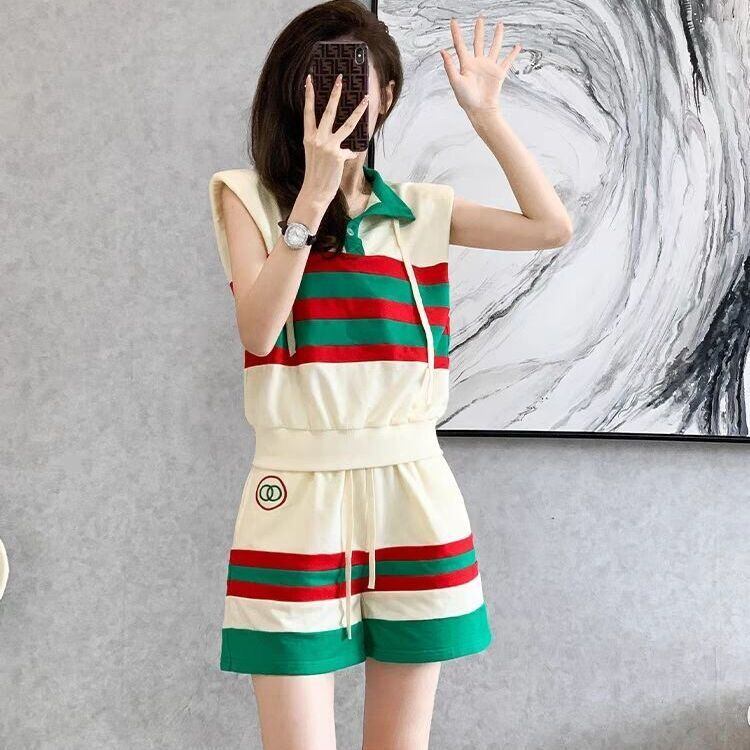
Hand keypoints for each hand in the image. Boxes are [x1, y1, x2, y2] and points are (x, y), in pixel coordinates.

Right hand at [300, 72, 369, 206]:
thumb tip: (339, 138)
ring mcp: (328, 146)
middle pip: (329, 111)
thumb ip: (324, 142)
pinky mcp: (338, 155)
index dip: (309, 95)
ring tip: (366, 99)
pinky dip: (351, 153)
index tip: (310, 79)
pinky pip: (350, 150)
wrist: (315, 191)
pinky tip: (350, 156)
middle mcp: (317, 138)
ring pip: (347, 124)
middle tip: (340, 79)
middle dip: (335, 94)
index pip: (308, 111)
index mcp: (309, 137)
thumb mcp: (314, 154)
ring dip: (358, 111)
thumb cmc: (315, 173)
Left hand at [439, 16, 521, 117]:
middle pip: (479, 42)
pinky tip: (517, 46)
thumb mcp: (455, 81)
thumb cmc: (466, 99)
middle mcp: (477, 63)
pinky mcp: (499, 73)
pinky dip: (513, 54)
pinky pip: (507, 61)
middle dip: (479, 30)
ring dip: (497, 36)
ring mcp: (489, 67)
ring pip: (494, 47)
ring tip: (500, 25)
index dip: (456, 33)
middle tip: (480, 19)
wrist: (480, 109)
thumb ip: (449, 66)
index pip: (460, 45)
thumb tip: (442, 51)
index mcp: (466, 64)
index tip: (453, 22)